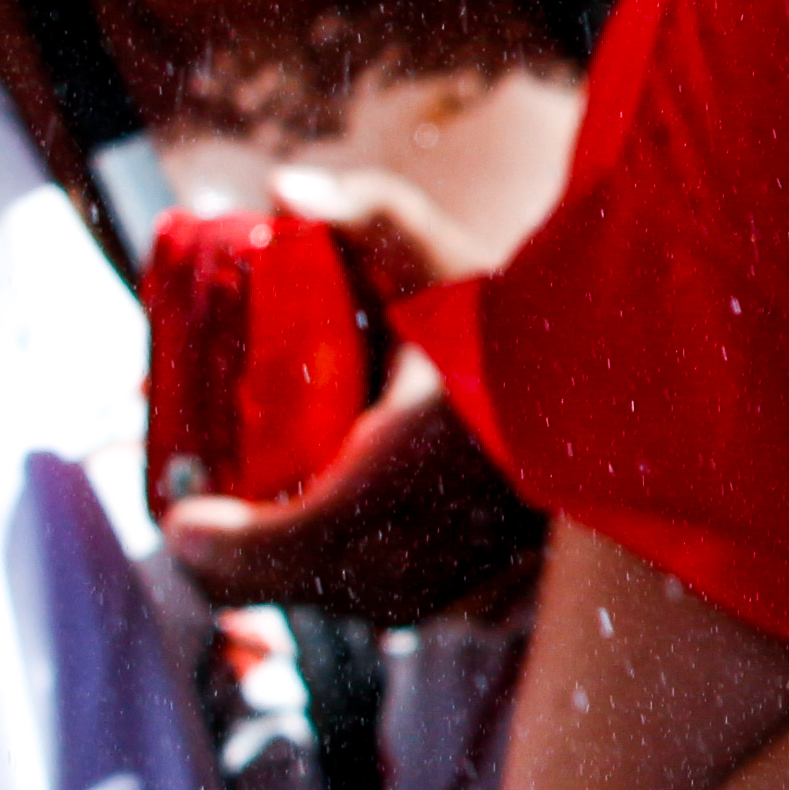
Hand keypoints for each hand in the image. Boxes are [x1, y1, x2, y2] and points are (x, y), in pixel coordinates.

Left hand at [160, 165, 542, 620]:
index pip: (289, 543)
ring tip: (238, 528)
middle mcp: (432, 538)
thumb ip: (363, 209)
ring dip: (282, 572)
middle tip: (191, 519)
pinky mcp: (478, 585)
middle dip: (230, 560)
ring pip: (340, 600)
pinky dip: (337, 580)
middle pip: (300, 584)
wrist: (611, 381)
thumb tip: (280, 188)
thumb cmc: (512, 318)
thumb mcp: (437, 249)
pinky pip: (385, 602)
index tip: (176, 519)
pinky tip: (316, 544)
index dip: (220, 544)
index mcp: (407, 467)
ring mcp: (459, 572)